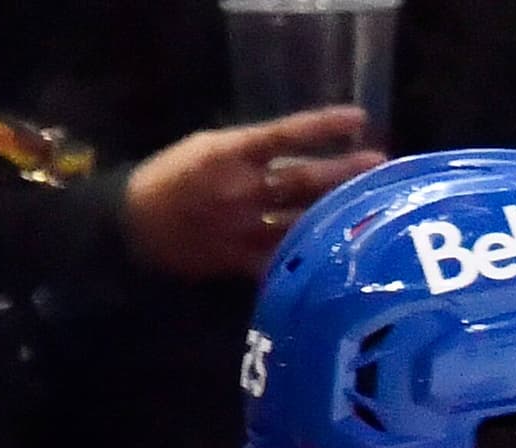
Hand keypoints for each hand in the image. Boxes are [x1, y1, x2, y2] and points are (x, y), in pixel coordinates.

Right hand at [122, 109, 379, 281]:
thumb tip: (300, 150)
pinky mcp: (241, 260)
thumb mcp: (208, 148)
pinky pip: (285, 260)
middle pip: (304, 181)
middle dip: (346, 173)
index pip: (286, 134)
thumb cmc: (172, 178)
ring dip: (339, 213)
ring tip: (373, 206)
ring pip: (302, 220)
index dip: (324, 126)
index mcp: (229, 153)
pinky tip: (345, 257)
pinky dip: (312, 257)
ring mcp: (243, 227)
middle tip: (382, 166)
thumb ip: (252, 151)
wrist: (133, 224)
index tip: (359, 118)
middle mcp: (241, 189)